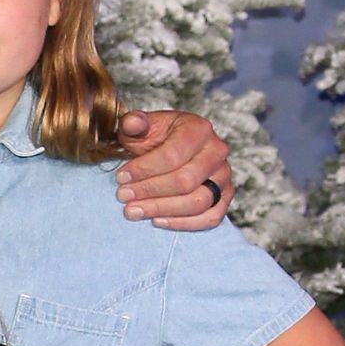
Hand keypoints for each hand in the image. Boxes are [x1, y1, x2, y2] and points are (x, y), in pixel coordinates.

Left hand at [116, 108, 232, 226]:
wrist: (169, 149)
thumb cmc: (154, 139)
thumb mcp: (141, 127)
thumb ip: (134, 124)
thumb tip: (132, 122)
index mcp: (199, 129)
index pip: (173, 155)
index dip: (145, 169)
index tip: (120, 177)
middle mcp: (217, 151)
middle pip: (185, 181)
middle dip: (150, 191)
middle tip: (123, 197)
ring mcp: (224, 176)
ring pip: (198, 202)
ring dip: (162, 209)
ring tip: (133, 211)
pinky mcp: (224, 197)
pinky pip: (211, 218)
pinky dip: (184, 224)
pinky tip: (157, 220)